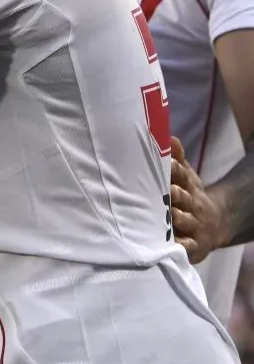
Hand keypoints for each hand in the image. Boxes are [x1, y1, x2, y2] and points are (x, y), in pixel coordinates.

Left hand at [170, 136, 226, 263]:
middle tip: (169, 189)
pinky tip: (171, 243)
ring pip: (185, 220)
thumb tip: (169, 137)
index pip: (182, 175)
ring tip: (170, 214)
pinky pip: (186, 245)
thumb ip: (177, 158)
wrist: (214, 223)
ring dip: (178, 217)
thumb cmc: (189, 194)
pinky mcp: (194, 244)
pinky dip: (180, 245)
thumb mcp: (186, 175)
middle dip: (176, 193)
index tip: (168, 162)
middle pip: (183, 197)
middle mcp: (192, 204)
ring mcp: (194, 224)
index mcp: (188, 185)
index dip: (175, 169)